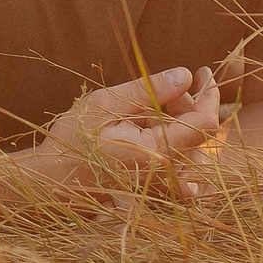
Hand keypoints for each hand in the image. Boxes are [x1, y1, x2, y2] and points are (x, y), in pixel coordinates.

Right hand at [32, 66, 222, 184]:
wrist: (53, 181)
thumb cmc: (74, 140)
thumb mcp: (106, 104)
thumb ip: (148, 90)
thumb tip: (186, 74)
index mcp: (157, 153)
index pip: (205, 124)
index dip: (209, 93)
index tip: (201, 72)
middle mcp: (167, 175)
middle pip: (198, 132)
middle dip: (185, 104)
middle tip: (155, 88)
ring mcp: (163, 186)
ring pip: (189, 145)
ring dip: (174, 121)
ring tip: (140, 110)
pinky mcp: (158, 190)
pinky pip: (179, 161)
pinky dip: (169, 139)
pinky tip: (144, 128)